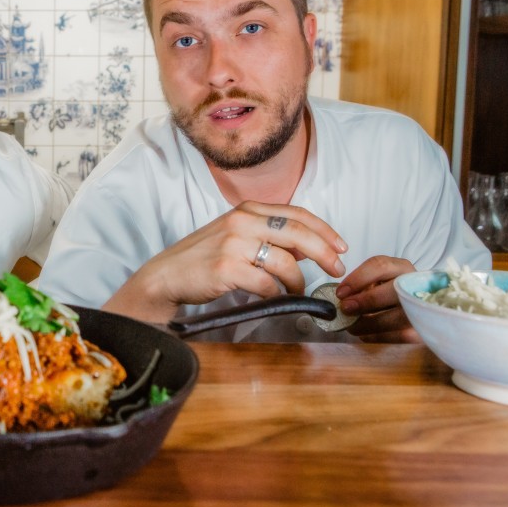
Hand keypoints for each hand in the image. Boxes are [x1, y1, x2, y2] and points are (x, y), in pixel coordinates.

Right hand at [105, 201, 347, 322]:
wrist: (167, 275)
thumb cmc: (202, 258)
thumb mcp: (234, 235)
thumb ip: (267, 236)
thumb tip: (306, 248)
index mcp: (246, 209)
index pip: (296, 214)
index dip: (324, 231)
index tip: (341, 247)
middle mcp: (241, 221)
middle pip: (297, 234)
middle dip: (324, 254)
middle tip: (337, 270)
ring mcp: (233, 244)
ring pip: (286, 262)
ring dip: (298, 281)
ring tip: (296, 291)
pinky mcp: (227, 268)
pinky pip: (267, 284)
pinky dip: (276, 293)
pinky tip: (273, 297)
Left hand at [336, 256, 419, 342]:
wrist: (414, 309)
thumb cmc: (384, 293)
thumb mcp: (373, 283)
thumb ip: (359, 286)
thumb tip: (340, 299)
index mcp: (400, 267)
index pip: (380, 265)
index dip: (358, 278)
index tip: (340, 292)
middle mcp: (415, 284)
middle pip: (393, 290)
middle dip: (366, 301)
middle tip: (345, 309)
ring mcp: (422, 308)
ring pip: (397, 316)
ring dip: (370, 323)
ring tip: (351, 326)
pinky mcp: (422, 329)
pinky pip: (400, 335)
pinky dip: (378, 336)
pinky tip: (364, 334)